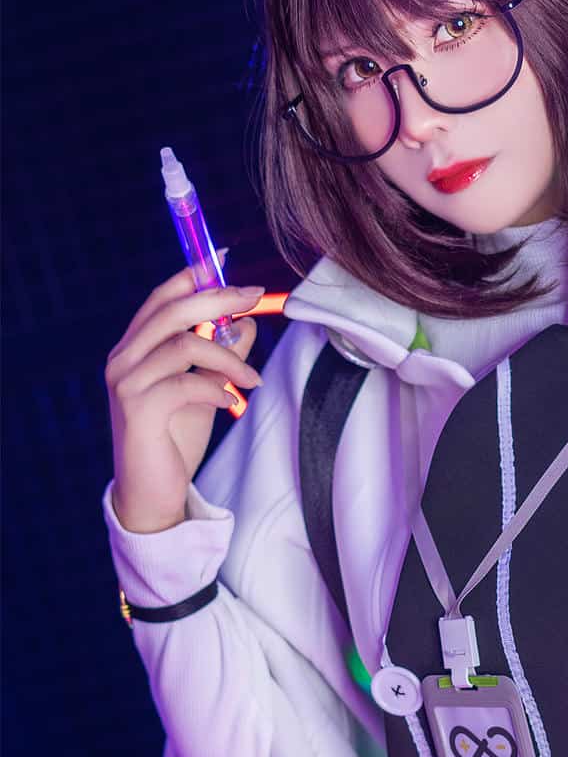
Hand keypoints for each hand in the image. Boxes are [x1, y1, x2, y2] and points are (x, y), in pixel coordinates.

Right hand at [106, 262, 264, 532]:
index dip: (191, 277)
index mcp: (134, 349)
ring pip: (183, 345)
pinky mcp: (137, 410)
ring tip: (252, 380)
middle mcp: (123, 360)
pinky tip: (231, 402)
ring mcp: (126, 384)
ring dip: (228, 358)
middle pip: (171, 310)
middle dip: (217, 299)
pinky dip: (216, 388)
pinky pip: (185, 384)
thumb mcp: (204, 391)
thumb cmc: (174, 440)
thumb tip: (246, 323)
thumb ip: (219, 357)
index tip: (225, 263)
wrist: (152, 494)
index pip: (160, 299)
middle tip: (255, 299)